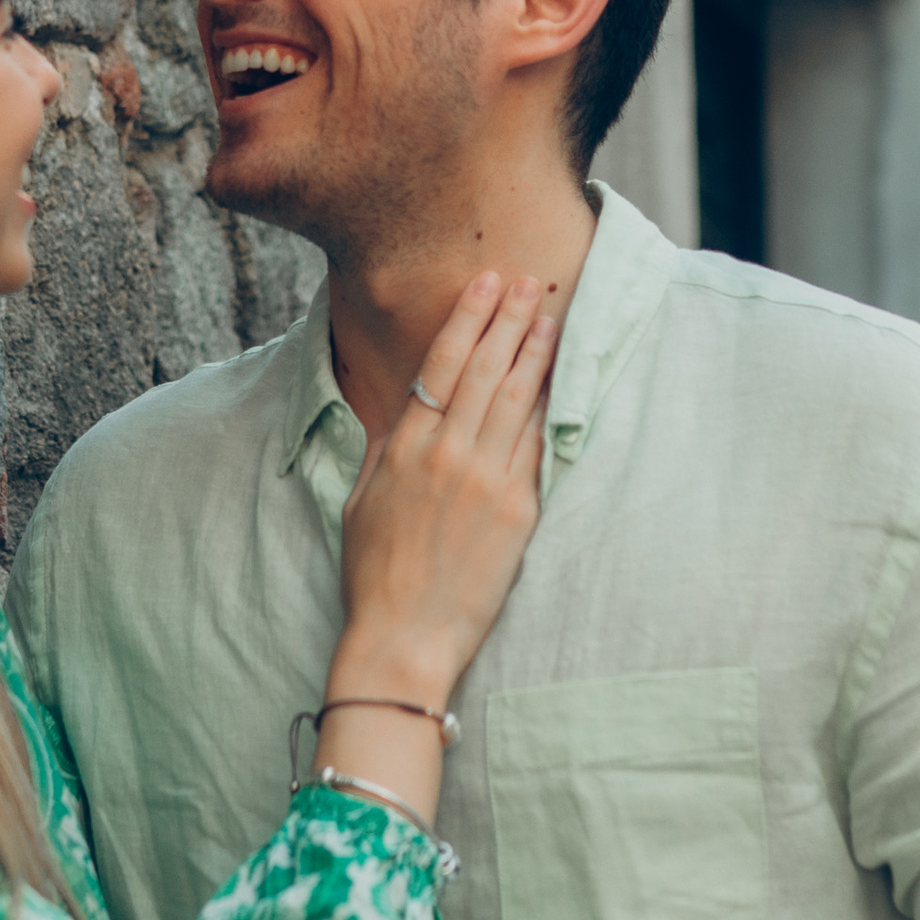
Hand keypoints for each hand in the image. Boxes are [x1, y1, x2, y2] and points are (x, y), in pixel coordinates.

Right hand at [332, 274, 553, 716]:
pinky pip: (536, 446)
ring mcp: (486, 481)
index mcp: (404, 448)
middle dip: (509, 321)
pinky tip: (557, 381)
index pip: (442, 365)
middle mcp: (447, 455)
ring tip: (549, 318)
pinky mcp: (518, 511)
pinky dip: (547, 408)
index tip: (486, 284)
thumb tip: (405, 415)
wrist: (403, 637)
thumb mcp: (361, 501)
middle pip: (486, 371)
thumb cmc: (374, 575)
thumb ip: (387, 452)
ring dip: (535, 355)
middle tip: (529, 283)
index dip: (468, 319)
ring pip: (517, 401)